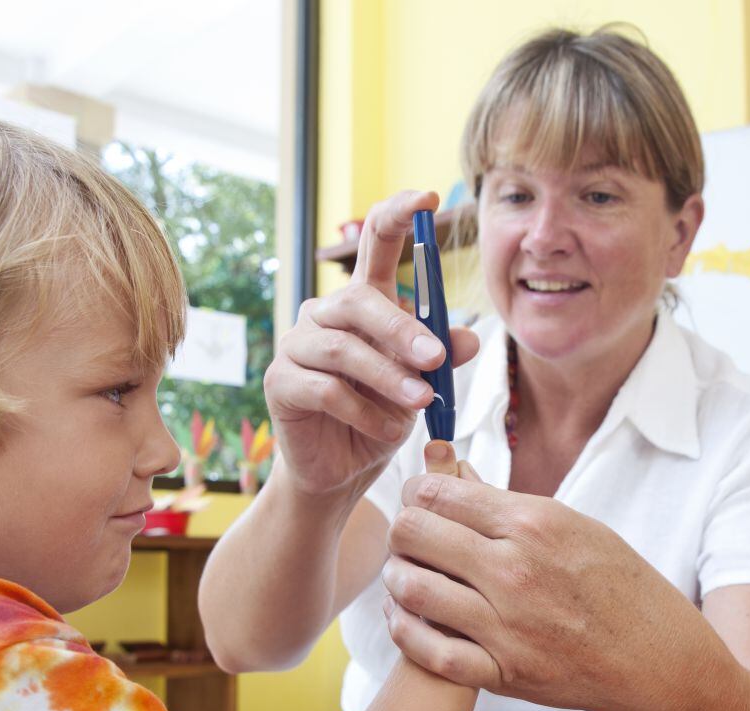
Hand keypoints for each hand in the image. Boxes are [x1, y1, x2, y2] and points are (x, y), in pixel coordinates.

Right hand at [263, 191, 478, 498]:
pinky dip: (365, 411)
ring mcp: (297, 346)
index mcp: (363, 304)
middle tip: (436, 360)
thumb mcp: (422, 387)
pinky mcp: (281, 382)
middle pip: (359, 299)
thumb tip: (468, 336)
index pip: (375, 243)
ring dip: (390, 378)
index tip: (431, 198)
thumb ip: (441, 358)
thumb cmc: (380, 418)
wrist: (340, 472)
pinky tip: (387, 431)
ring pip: (345, 348)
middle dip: (403, 329)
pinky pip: (327, 389)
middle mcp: (325, 314)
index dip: (399, 215)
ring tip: (422, 404)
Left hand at [381, 472, 677, 710]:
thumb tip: (448, 472)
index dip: (415, 492)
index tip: (417, 500)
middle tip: (409, 538)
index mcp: (533, 523)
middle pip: (414, 533)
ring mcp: (506, 624)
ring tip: (403, 575)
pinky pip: (429, 651)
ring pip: (412, 588)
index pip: (438, 493)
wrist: (652, 655)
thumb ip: (505, 503)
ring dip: (397, 578)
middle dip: (402, 530)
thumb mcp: (571, 524)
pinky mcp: (502, 672)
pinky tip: (404, 618)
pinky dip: (405, 631)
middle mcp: (514, 569)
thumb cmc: (613, 582)